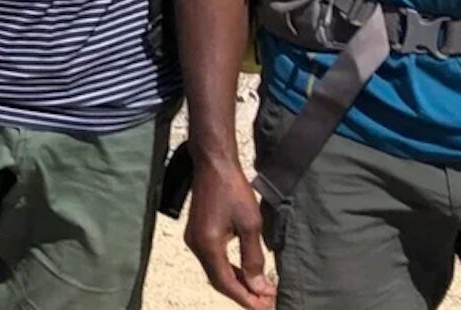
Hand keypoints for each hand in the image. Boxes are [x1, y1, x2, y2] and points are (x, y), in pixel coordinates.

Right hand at [183, 154, 274, 308]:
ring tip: (259, 291)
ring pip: (216, 271)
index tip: (264, 307)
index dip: (245, 298)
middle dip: (242, 293)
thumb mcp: (250, 224)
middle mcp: (197, 246)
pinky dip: (230, 269)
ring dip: (237, 282)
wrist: (214, 164)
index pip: (226, 283)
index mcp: (208, 245)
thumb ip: (253, 257)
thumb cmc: (233, 189)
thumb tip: (257, 285)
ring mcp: (194, 240)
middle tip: (265, 302)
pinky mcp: (197, 233)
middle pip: (219, 281)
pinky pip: (213, 260)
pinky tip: (245, 272)